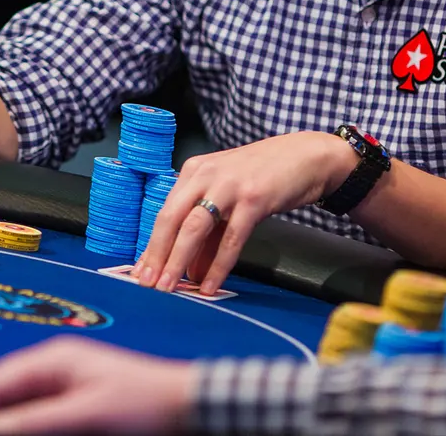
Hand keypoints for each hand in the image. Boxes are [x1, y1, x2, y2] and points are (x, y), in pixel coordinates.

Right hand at [0, 336, 195, 435]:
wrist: (188, 405)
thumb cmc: (143, 403)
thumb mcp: (86, 414)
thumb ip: (35, 421)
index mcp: (52, 358)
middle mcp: (53, 368)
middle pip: (2, 396)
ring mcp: (65, 386)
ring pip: (18, 409)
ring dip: (1, 426)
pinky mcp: (77, 404)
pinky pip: (38, 417)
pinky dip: (23, 428)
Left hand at [134, 131, 356, 295]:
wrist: (306, 156)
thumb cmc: (263, 177)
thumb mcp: (228, 199)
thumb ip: (209, 234)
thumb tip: (190, 272)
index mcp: (193, 171)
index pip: (164, 212)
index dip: (151, 245)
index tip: (140, 272)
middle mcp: (204, 174)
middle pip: (170, 219)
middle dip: (157, 255)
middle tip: (146, 284)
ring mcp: (228, 186)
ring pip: (194, 228)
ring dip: (178, 261)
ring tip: (169, 288)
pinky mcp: (253, 199)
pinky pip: (230, 238)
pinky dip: (217, 265)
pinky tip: (210, 285)